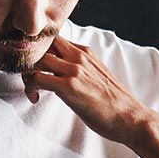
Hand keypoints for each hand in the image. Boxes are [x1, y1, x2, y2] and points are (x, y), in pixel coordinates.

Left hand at [26, 35, 151, 142]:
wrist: (130, 117)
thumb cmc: (115, 104)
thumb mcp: (97, 77)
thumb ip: (81, 70)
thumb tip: (64, 75)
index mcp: (85, 51)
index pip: (54, 39)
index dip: (40, 51)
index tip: (36, 66)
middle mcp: (79, 56)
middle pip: (42, 44)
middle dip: (30, 59)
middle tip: (29, 76)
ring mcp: (74, 70)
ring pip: (37, 59)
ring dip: (27, 73)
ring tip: (32, 88)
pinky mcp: (69, 86)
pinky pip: (38, 78)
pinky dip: (31, 87)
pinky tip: (35, 97)